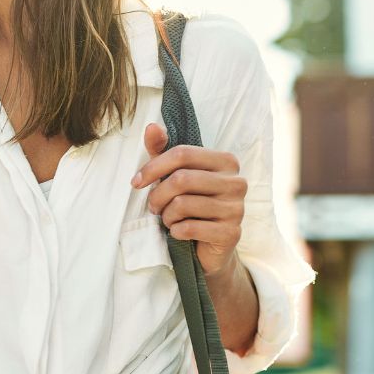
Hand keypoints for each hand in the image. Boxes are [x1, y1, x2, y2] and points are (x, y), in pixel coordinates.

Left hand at [130, 122, 245, 277]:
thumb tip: (151, 127)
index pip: (182, 153)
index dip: (153, 167)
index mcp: (226, 161)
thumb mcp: (175, 174)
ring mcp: (237, 209)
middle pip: (181, 179)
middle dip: (157, 195)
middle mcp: (237, 182)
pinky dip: (176, 231)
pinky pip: (190, 227)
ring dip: (167, 215)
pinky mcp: (231, 233)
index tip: (136, 182)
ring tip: (170, 219)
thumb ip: (163, 150)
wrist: (209, 246)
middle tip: (153, 207)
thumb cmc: (191, 204)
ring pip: (183, 204)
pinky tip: (179, 232)